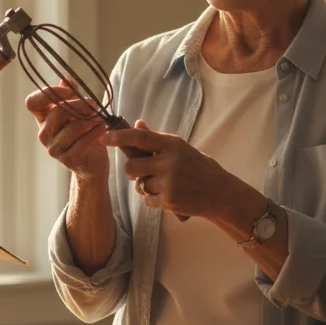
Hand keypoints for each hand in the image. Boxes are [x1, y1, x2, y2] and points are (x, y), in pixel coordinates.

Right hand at [25, 81, 108, 180]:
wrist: (93, 161)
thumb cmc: (84, 133)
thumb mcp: (79, 111)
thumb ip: (72, 96)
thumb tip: (67, 80)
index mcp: (43, 119)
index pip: (32, 102)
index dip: (48, 93)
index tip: (69, 91)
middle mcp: (44, 134)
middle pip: (57, 112)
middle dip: (79, 105)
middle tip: (94, 104)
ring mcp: (54, 149)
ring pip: (72, 128)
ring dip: (90, 120)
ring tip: (101, 119)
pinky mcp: (68, 160)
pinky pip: (82, 142)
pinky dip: (95, 133)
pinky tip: (103, 128)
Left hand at [101, 120, 252, 221]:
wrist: (220, 192)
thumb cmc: (199, 168)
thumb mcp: (181, 148)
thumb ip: (157, 139)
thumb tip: (137, 123)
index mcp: (172, 144)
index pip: (139, 137)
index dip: (119, 137)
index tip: (104, 137)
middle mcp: (169, 162)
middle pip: (131, 167)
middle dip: (131, 172)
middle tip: (140, 173)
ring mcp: (169, 182)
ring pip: (140, 186)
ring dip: (147, 187)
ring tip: (165, 185)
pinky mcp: (169, 200)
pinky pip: (148, 201)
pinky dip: (154, 200)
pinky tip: (169, 196)